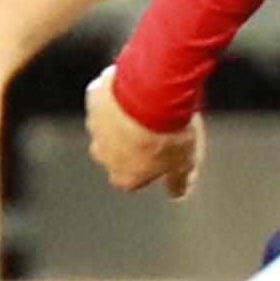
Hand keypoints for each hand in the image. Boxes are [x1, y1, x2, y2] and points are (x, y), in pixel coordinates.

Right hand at [82, 68, 205, 199]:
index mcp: (124, 176)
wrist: (154, 95)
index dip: (146, 166)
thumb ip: (179, 181)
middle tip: (156, 127)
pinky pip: (104, 99)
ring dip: (123, 118)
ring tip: (149, 106)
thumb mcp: (185, 162)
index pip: (131, 179)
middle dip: (132, 142)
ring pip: (108, 125)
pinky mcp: (93, 100)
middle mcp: (104, 155)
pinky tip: (136, 88)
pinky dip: (117, 95)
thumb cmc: (169, 131)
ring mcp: (96, 127)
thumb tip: (178, 192)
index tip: (161, 154)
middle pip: (116, 153)